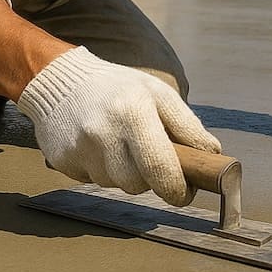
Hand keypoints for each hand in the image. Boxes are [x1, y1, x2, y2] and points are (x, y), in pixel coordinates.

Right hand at [16, 47, 220, 204]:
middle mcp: (103, 132)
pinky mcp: (62, 161)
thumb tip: (212, 155)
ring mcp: (80, 148)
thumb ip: (187, 125)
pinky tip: (98, 146)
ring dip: (125, 174)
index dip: (177, 189)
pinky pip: (93, 181)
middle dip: (150, 179)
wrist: (60, 79)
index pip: (160, 168)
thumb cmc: (118, 87)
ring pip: (115, 185)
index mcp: (133, 111)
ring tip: (120, 145)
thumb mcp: (157, 93)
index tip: (185, 191)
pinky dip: (102, 170)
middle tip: (151, 161)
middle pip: (138, 184)